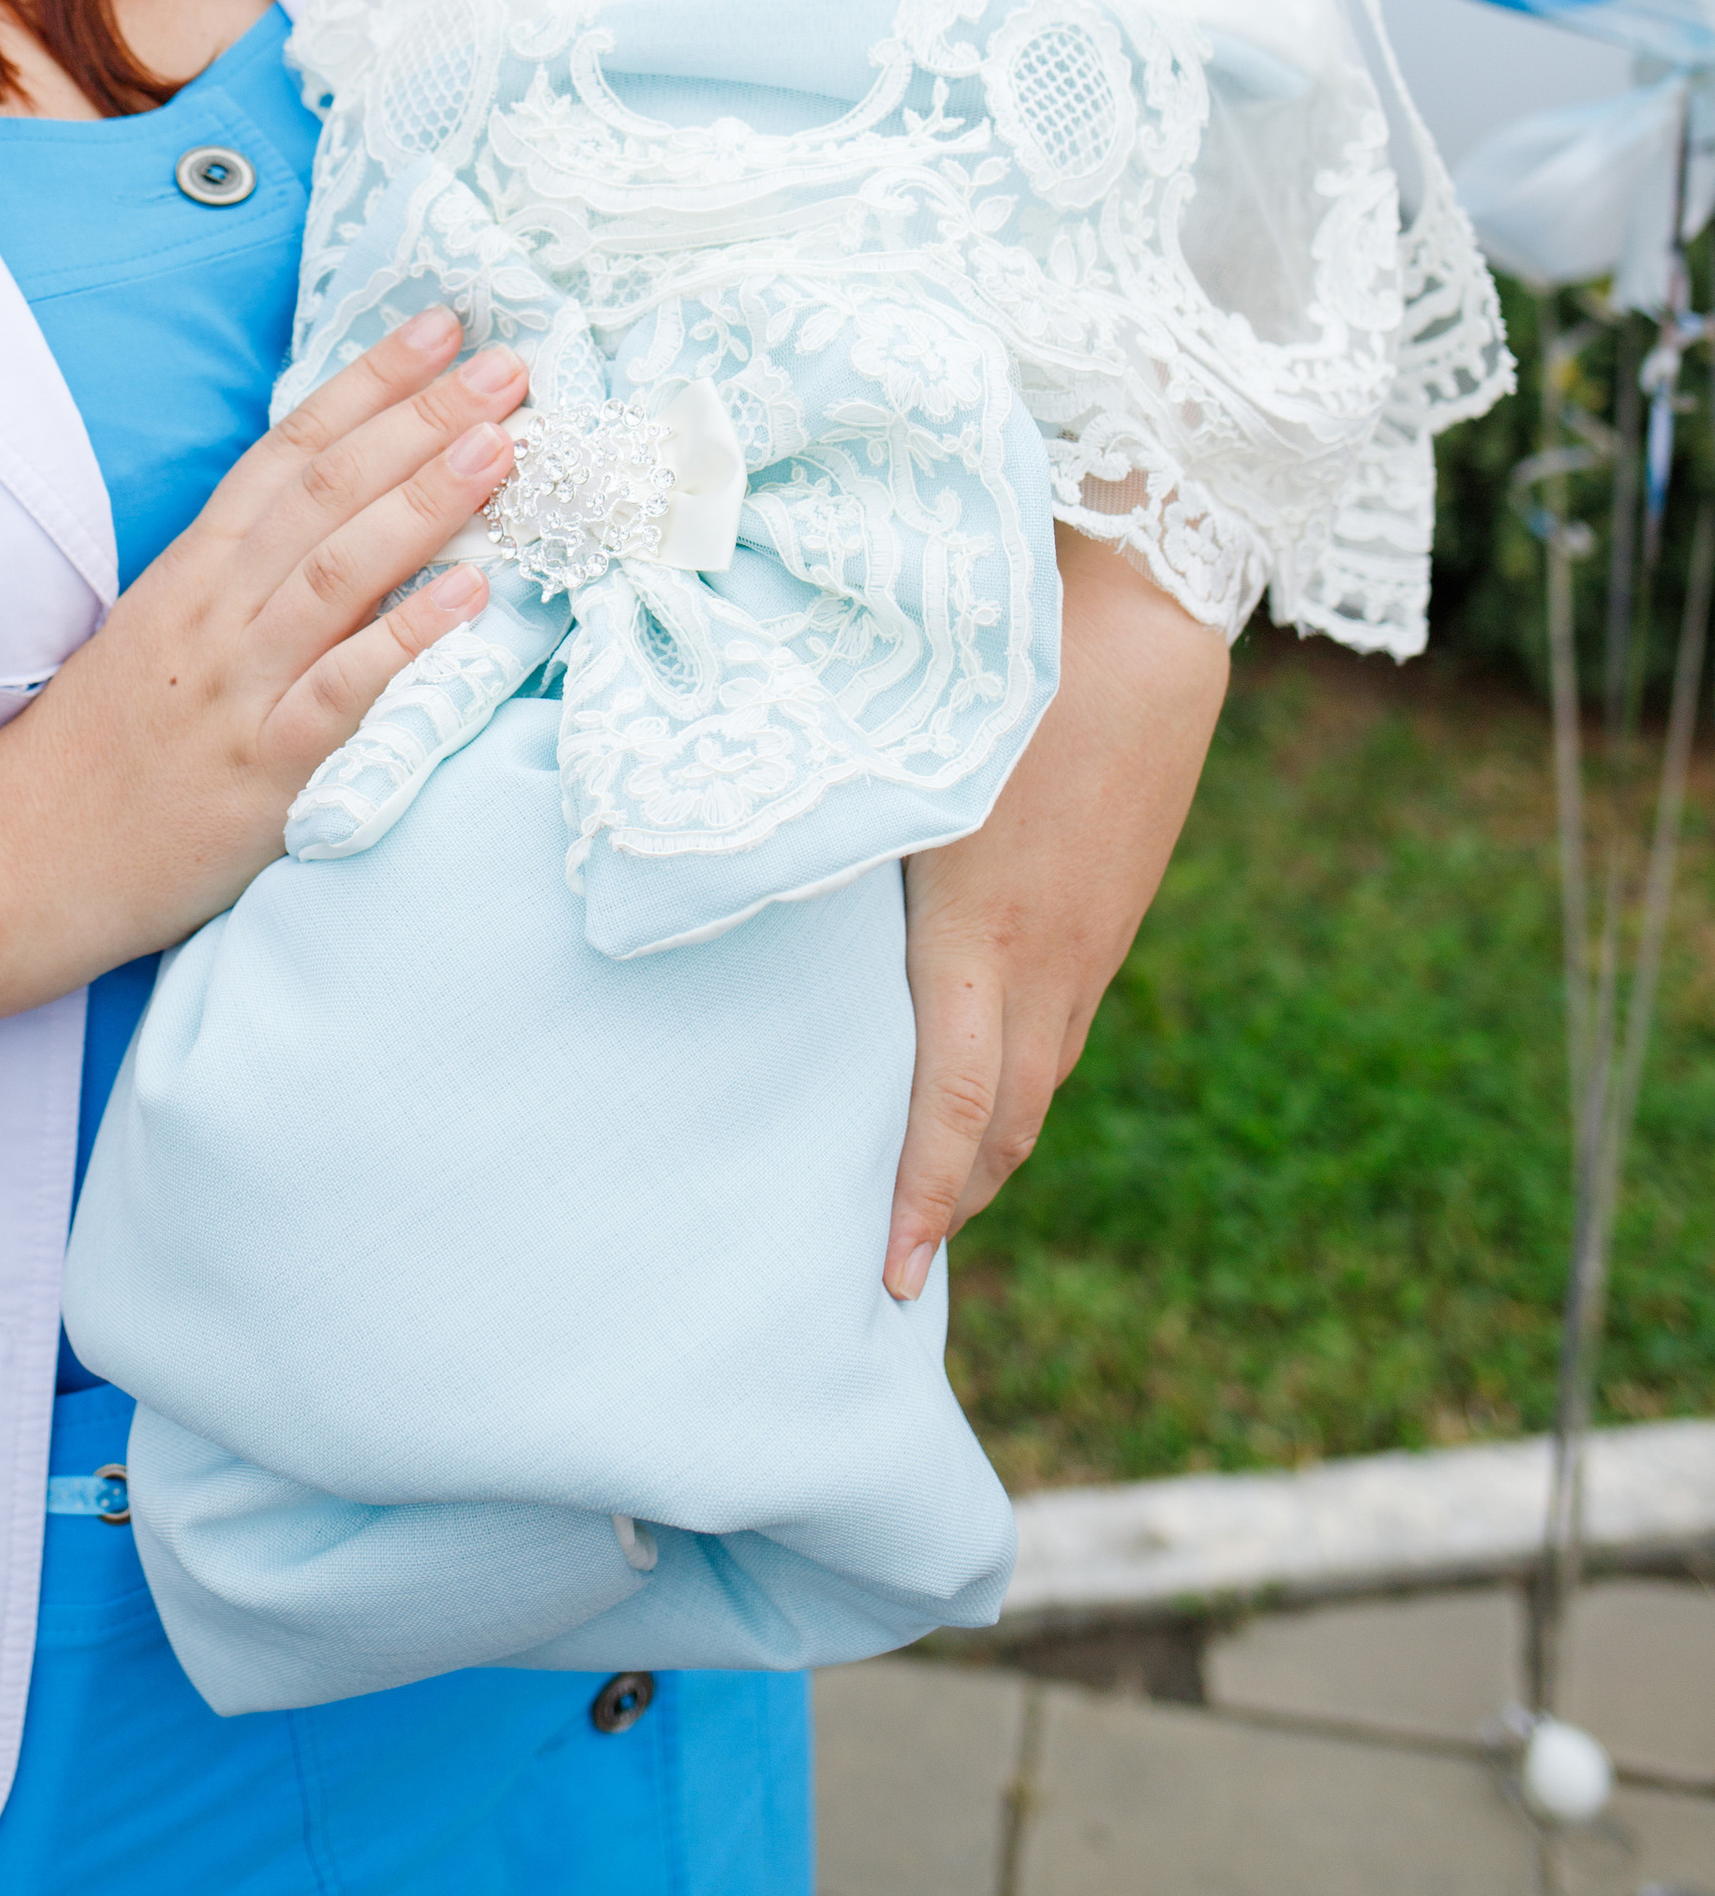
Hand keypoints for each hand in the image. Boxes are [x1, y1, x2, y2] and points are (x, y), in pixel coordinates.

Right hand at [0, 307, 527, 947]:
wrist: (18, 855)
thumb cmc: (106, 742)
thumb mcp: (166, 627)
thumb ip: (248, 568)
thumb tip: (357, 505)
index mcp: (195, 566)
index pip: (292, 448)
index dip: (370, 381)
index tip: (441, 326)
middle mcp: (217, 609)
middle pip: (327, 490)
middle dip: (422, 419)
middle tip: (506, 366)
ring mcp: (238, 686)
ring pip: (339, 572)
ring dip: (426, 503)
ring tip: (501, 447)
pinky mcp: (262, 769)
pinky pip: (343, 692)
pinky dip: (408, 638)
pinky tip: (472, 597)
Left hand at [882, 525, 1228, 1298]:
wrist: (1146, 618)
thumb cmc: (1000, 671)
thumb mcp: (903, 760)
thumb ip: (834, 836)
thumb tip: (750, 886)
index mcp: (982, 930)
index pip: (955, 1105)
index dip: (920, 1199)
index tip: (884, 1277)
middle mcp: (1046, 960)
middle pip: (1007, 1128)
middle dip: (949, 1207)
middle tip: (891, 1275)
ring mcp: (1089, 944)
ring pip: (1039, 1085)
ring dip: (987, 1155)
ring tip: (925, 1208)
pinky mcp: (1108, 917)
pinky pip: (1058, 1031)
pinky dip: (1017, 1087)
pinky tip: (977, 1087)